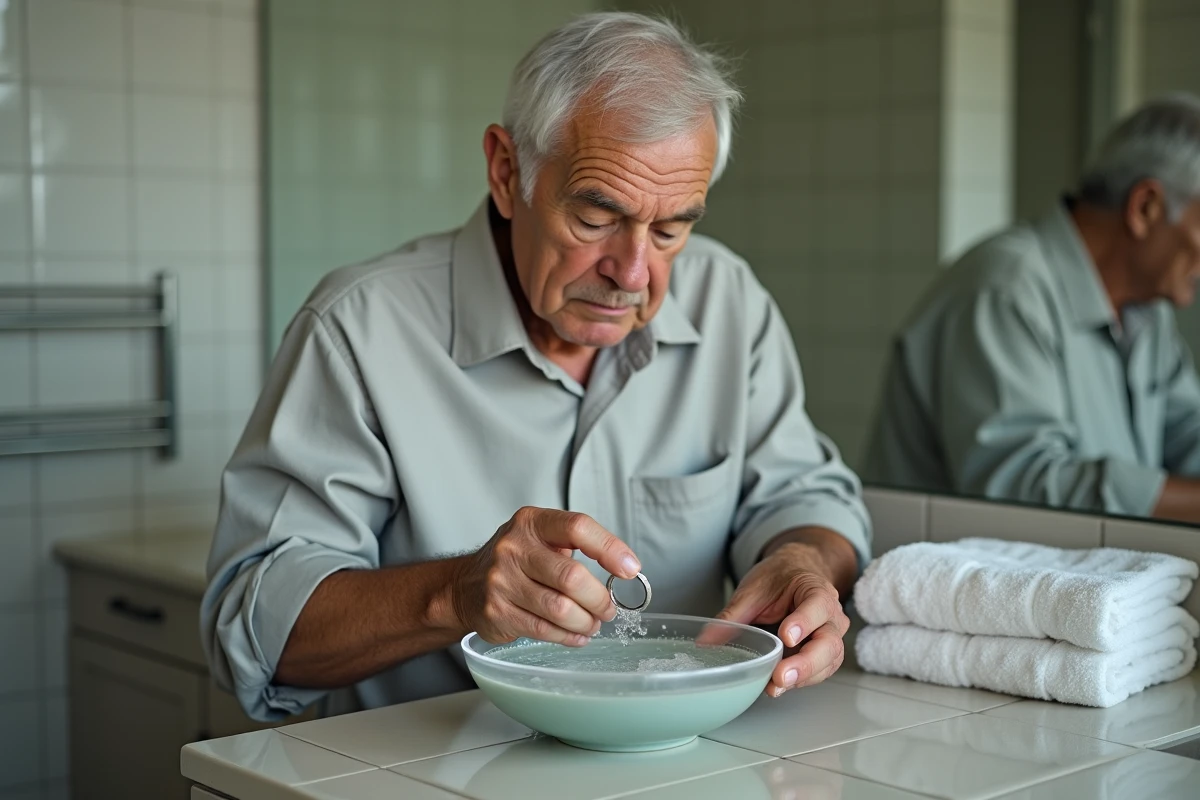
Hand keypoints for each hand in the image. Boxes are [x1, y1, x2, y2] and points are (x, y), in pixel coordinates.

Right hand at [451, 507, 640, 646]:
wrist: (464, 585)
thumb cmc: (516, 561)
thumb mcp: (541, 538)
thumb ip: (578, 546)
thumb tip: (627, 567)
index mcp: (531, 522)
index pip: (578, 527)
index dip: (610, 548)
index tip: (630, 569)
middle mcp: (513, 548)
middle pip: (572, 576)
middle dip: (599, 599)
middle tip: (608, 609)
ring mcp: (501, 581)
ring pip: (560, 609)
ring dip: (586, 622)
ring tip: (592, 623)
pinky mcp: (497, 612)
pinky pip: (544, 630)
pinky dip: (569, 636)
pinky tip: (576, 635)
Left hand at [715, 541, 849, 696]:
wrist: (794, 576)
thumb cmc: (778, 580)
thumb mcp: (752, 591)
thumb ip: (732, 616)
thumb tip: (706, 641)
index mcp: (815, 590)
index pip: (817, 606)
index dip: (804, 622)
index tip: (786, 637)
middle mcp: (831, 616)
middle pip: (829, 642)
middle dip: (806, 663)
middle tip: (781, 675)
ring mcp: (830, 636)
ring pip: (828, 661)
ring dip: (803, 677)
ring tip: (775, 686)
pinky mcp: (823, 655)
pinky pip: (820, 672)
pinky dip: (801, 681)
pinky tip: (779, 686)